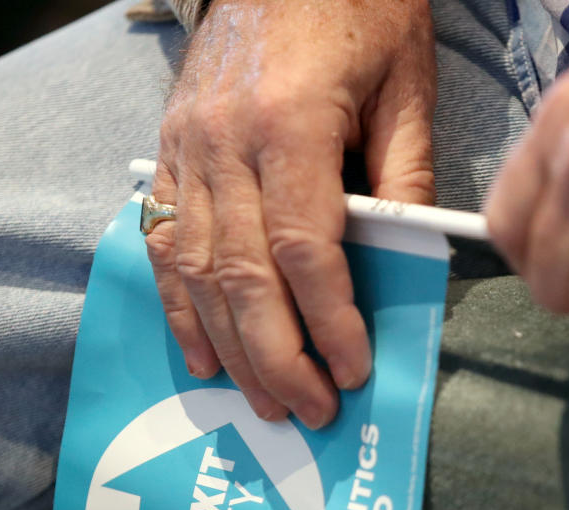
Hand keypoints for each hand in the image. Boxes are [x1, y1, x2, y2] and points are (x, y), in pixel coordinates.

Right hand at [146, 0, 435, 427]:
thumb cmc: (356, 7)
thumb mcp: (405, 83)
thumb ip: (404, 176)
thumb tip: (408, 261)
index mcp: (289, 122)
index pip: (305, 249)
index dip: (330, 321)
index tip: (354, 369)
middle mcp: (224, 143)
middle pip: (242, 276)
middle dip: (278, 356)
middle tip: (310, 410)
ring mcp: (185, 149)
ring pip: (194, 271)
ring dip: (229, 347)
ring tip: (262, 401)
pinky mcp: (166, 152)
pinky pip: (161, 243)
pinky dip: (179, 306)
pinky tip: (203, 354)